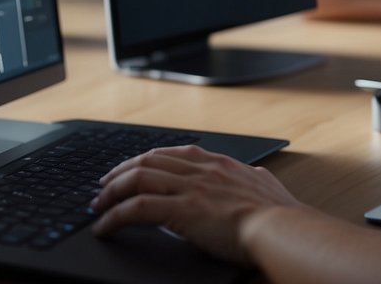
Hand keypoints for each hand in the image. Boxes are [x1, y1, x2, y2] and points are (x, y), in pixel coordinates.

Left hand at [91, 145, 300, 263]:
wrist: (282, 228)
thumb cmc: (280, 214)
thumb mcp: (266, 183)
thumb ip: (254, 176)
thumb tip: (254, 172)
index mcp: (219, 163)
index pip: (173, 153)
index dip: (146, 159)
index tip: (132, 168)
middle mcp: (201, 170)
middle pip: (148, 161)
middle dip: (120, 172)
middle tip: (104, 185)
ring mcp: (191, 188)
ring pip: (137, 179)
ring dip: (112, 191)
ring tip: (98, 205)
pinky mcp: (182, 211)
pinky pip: (137, 208)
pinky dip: (115, 215)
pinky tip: (105, 226)